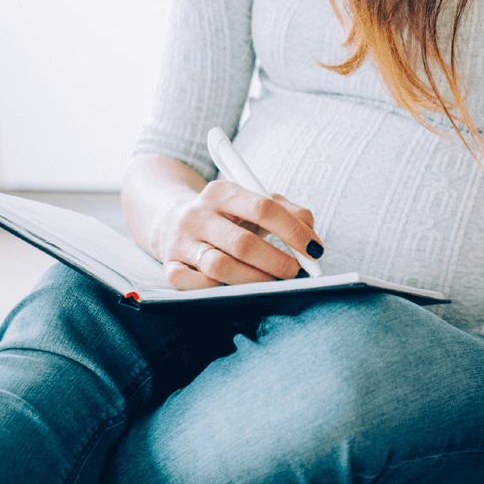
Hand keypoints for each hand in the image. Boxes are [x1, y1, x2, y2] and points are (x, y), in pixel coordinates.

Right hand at [154, 180, 320, 289]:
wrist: (172, 219)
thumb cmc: (228, 215)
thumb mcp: (254, 202)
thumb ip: (288, 211)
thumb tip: (311, 236)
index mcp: (222, 191)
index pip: (263, 207)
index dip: (293, 231)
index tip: (314, 250)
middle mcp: (198, 215)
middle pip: (242, 243)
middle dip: (276, 262)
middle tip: (295, 272)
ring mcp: (180, 242)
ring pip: (219, 268)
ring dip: (253, 280)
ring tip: (272, 283)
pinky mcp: (169, 266)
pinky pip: (194, 286)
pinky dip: (218, 291)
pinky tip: (235, 289)